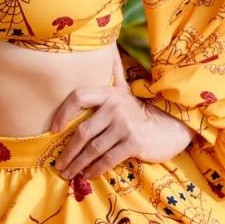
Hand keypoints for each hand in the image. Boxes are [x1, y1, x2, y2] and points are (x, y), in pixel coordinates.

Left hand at [48, 54, 196, 179]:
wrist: (170, 127)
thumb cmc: (140, 111)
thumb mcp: (126, 90)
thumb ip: (113, 73)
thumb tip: (109, 47)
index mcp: (109, 94)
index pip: (79, 96)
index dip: (63, 112)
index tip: (54, 129)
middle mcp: (115, 107)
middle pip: (82, 132)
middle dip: (68, 152)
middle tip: (59, 165)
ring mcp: (124, 126)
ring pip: (93, 149)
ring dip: (78, 164)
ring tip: (69, 174)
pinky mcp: (133, 143)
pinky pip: (108, 159)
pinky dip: (95, 169)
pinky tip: (88, 175)